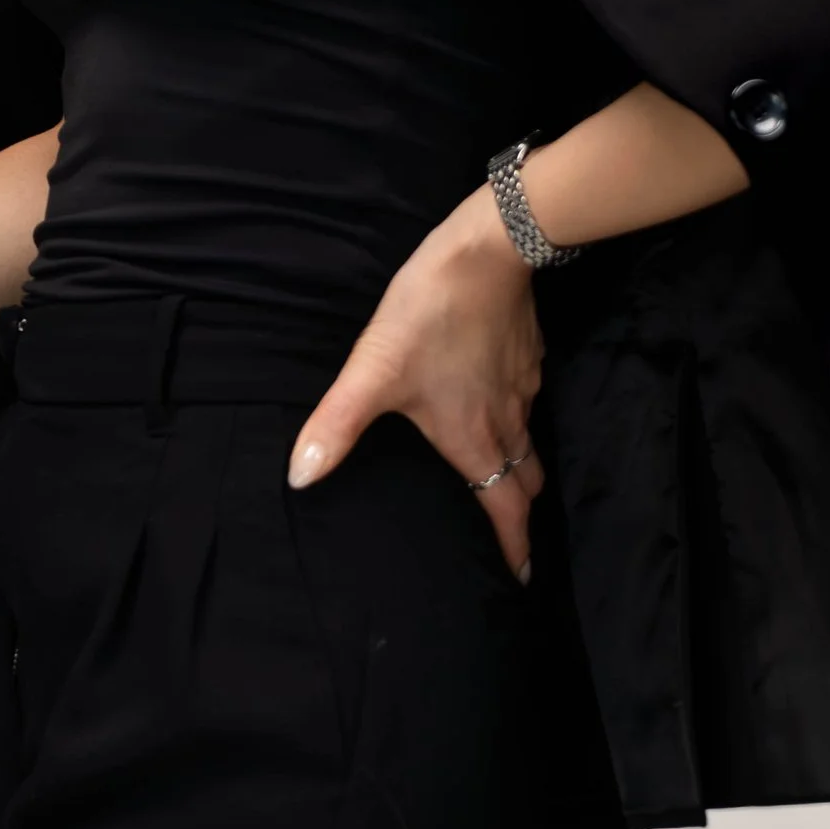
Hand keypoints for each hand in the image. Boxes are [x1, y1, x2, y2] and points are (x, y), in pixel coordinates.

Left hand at [286, 187, 546, 577]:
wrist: (488, 250)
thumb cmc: (430, 313)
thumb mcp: (372, 371)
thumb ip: (335, 426)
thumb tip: (299, 478)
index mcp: (474, 439)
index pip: (506, 510)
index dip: (514, 549)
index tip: (521, 578)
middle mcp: (507, 422)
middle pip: (525, 483)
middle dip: (520, 514)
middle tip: (513, 536)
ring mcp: (524, 387)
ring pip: (530, 442)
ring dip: (521, 468)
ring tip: (504, 479)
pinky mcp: (528, 354)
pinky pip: (529, 402)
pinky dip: (519, 420)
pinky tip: (496, 406)